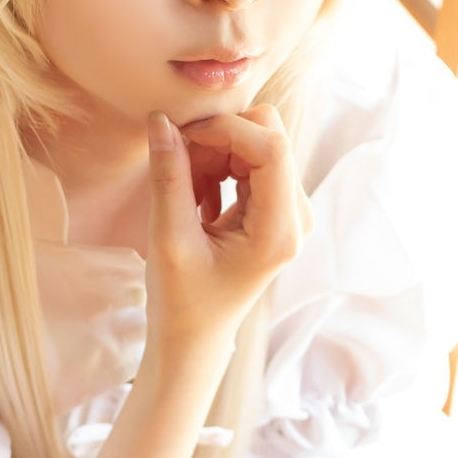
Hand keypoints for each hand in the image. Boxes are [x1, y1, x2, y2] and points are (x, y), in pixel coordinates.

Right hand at [144, 105, 313, 354]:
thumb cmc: (182, 301)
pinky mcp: (276, 208)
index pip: (271, 148)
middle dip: (219, 139)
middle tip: (179, 168)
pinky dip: (218, 166)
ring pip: (256, 143)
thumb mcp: (168, 240)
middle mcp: (297, 217)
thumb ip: (168, 177)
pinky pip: (250, 160)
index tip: (182, 137)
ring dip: (214, 154)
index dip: (226, 129)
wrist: (195, 337)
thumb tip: (161, 121)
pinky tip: (198, 200)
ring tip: (185, 194)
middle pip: (268, 136)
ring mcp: (290, 211)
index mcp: (280, 232)